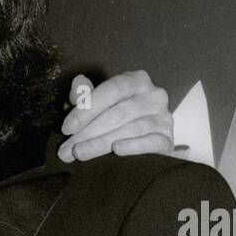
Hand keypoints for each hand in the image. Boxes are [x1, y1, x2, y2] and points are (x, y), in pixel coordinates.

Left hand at [58, 71, 173, 161]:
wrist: (146, 141)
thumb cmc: (116, 119)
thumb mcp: (99, 104)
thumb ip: (86, 95)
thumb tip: (78, 82)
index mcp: (136, 81)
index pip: (111, 90)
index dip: (87, 108)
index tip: (67, 128)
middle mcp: (154, 95)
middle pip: (118, 113)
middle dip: (88, 132)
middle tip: (67, 149)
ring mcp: (163, 117)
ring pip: (130, 129)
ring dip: (101, 143)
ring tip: (80, 154)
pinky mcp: (168, 139)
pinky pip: (151, 142)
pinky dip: (133, 146)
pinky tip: (116, 150)